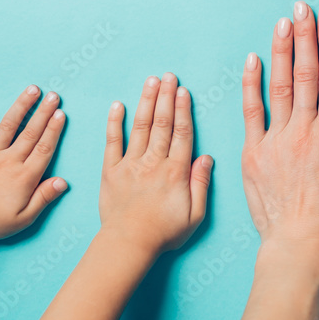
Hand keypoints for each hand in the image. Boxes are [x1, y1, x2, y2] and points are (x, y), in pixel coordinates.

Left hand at [0, 86, 67, 238]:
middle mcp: (10, 160)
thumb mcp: (24, 218)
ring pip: (9, 125)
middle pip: (31, 132)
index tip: (61, 114)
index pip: (44, 148)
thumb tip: (63, 182)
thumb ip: (44, 198)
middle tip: (54, 95)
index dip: (54, 130)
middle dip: (44, 112)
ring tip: (32, 89)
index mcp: (25, 176)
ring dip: (21, 105)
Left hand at [99, 73, 212, 255]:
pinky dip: (114, 123)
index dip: (183, 109)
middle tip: (168, 76)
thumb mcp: (194, 214)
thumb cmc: (164, 232)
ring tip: (150, 81)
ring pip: (140, 127)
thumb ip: (201, 184)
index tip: (183, 90)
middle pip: (162, 123)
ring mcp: (130, 164)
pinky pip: (112, 142)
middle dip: (165, 97)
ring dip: (146, 102)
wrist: (128, 243)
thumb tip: (207, 158)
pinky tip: (117, 105)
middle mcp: (153, 162)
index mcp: (175, 172)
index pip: (182, 133)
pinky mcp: (111, 171)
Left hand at [241, 2, 318, 257]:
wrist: (300, 244)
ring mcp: (275, 139)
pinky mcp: (253, 153)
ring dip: (281, 52)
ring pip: (278, 86)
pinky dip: (251, 85)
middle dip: (304, 37)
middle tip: (301, 8)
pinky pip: (251, 112)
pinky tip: (253, 60)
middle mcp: (303, 129)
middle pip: (305, 73)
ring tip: (282, 23)